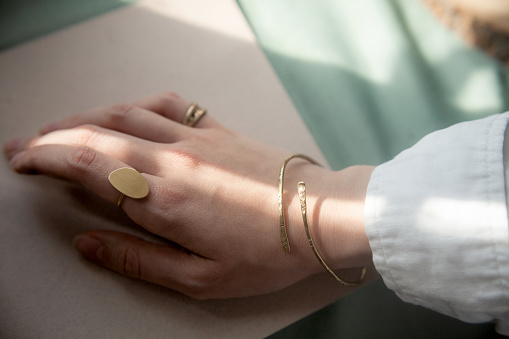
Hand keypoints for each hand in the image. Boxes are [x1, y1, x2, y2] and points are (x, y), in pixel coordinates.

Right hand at [4, 92, 373, 298]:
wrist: (321, 215)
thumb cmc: (268, 253)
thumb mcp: (201, 278)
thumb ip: (139, 259)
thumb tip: (89, 244)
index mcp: (165, 199)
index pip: (88, 166)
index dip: (47, 159)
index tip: (23, 161)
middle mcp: (175, 159)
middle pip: (97, 133)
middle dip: (52, 136)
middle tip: (26, 146)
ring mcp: (198, 138)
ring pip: (126, 112)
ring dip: (86, 117)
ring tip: (61, 129)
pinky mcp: (218, 130)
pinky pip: (168, 104)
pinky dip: (135, 104)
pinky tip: (126, 111)